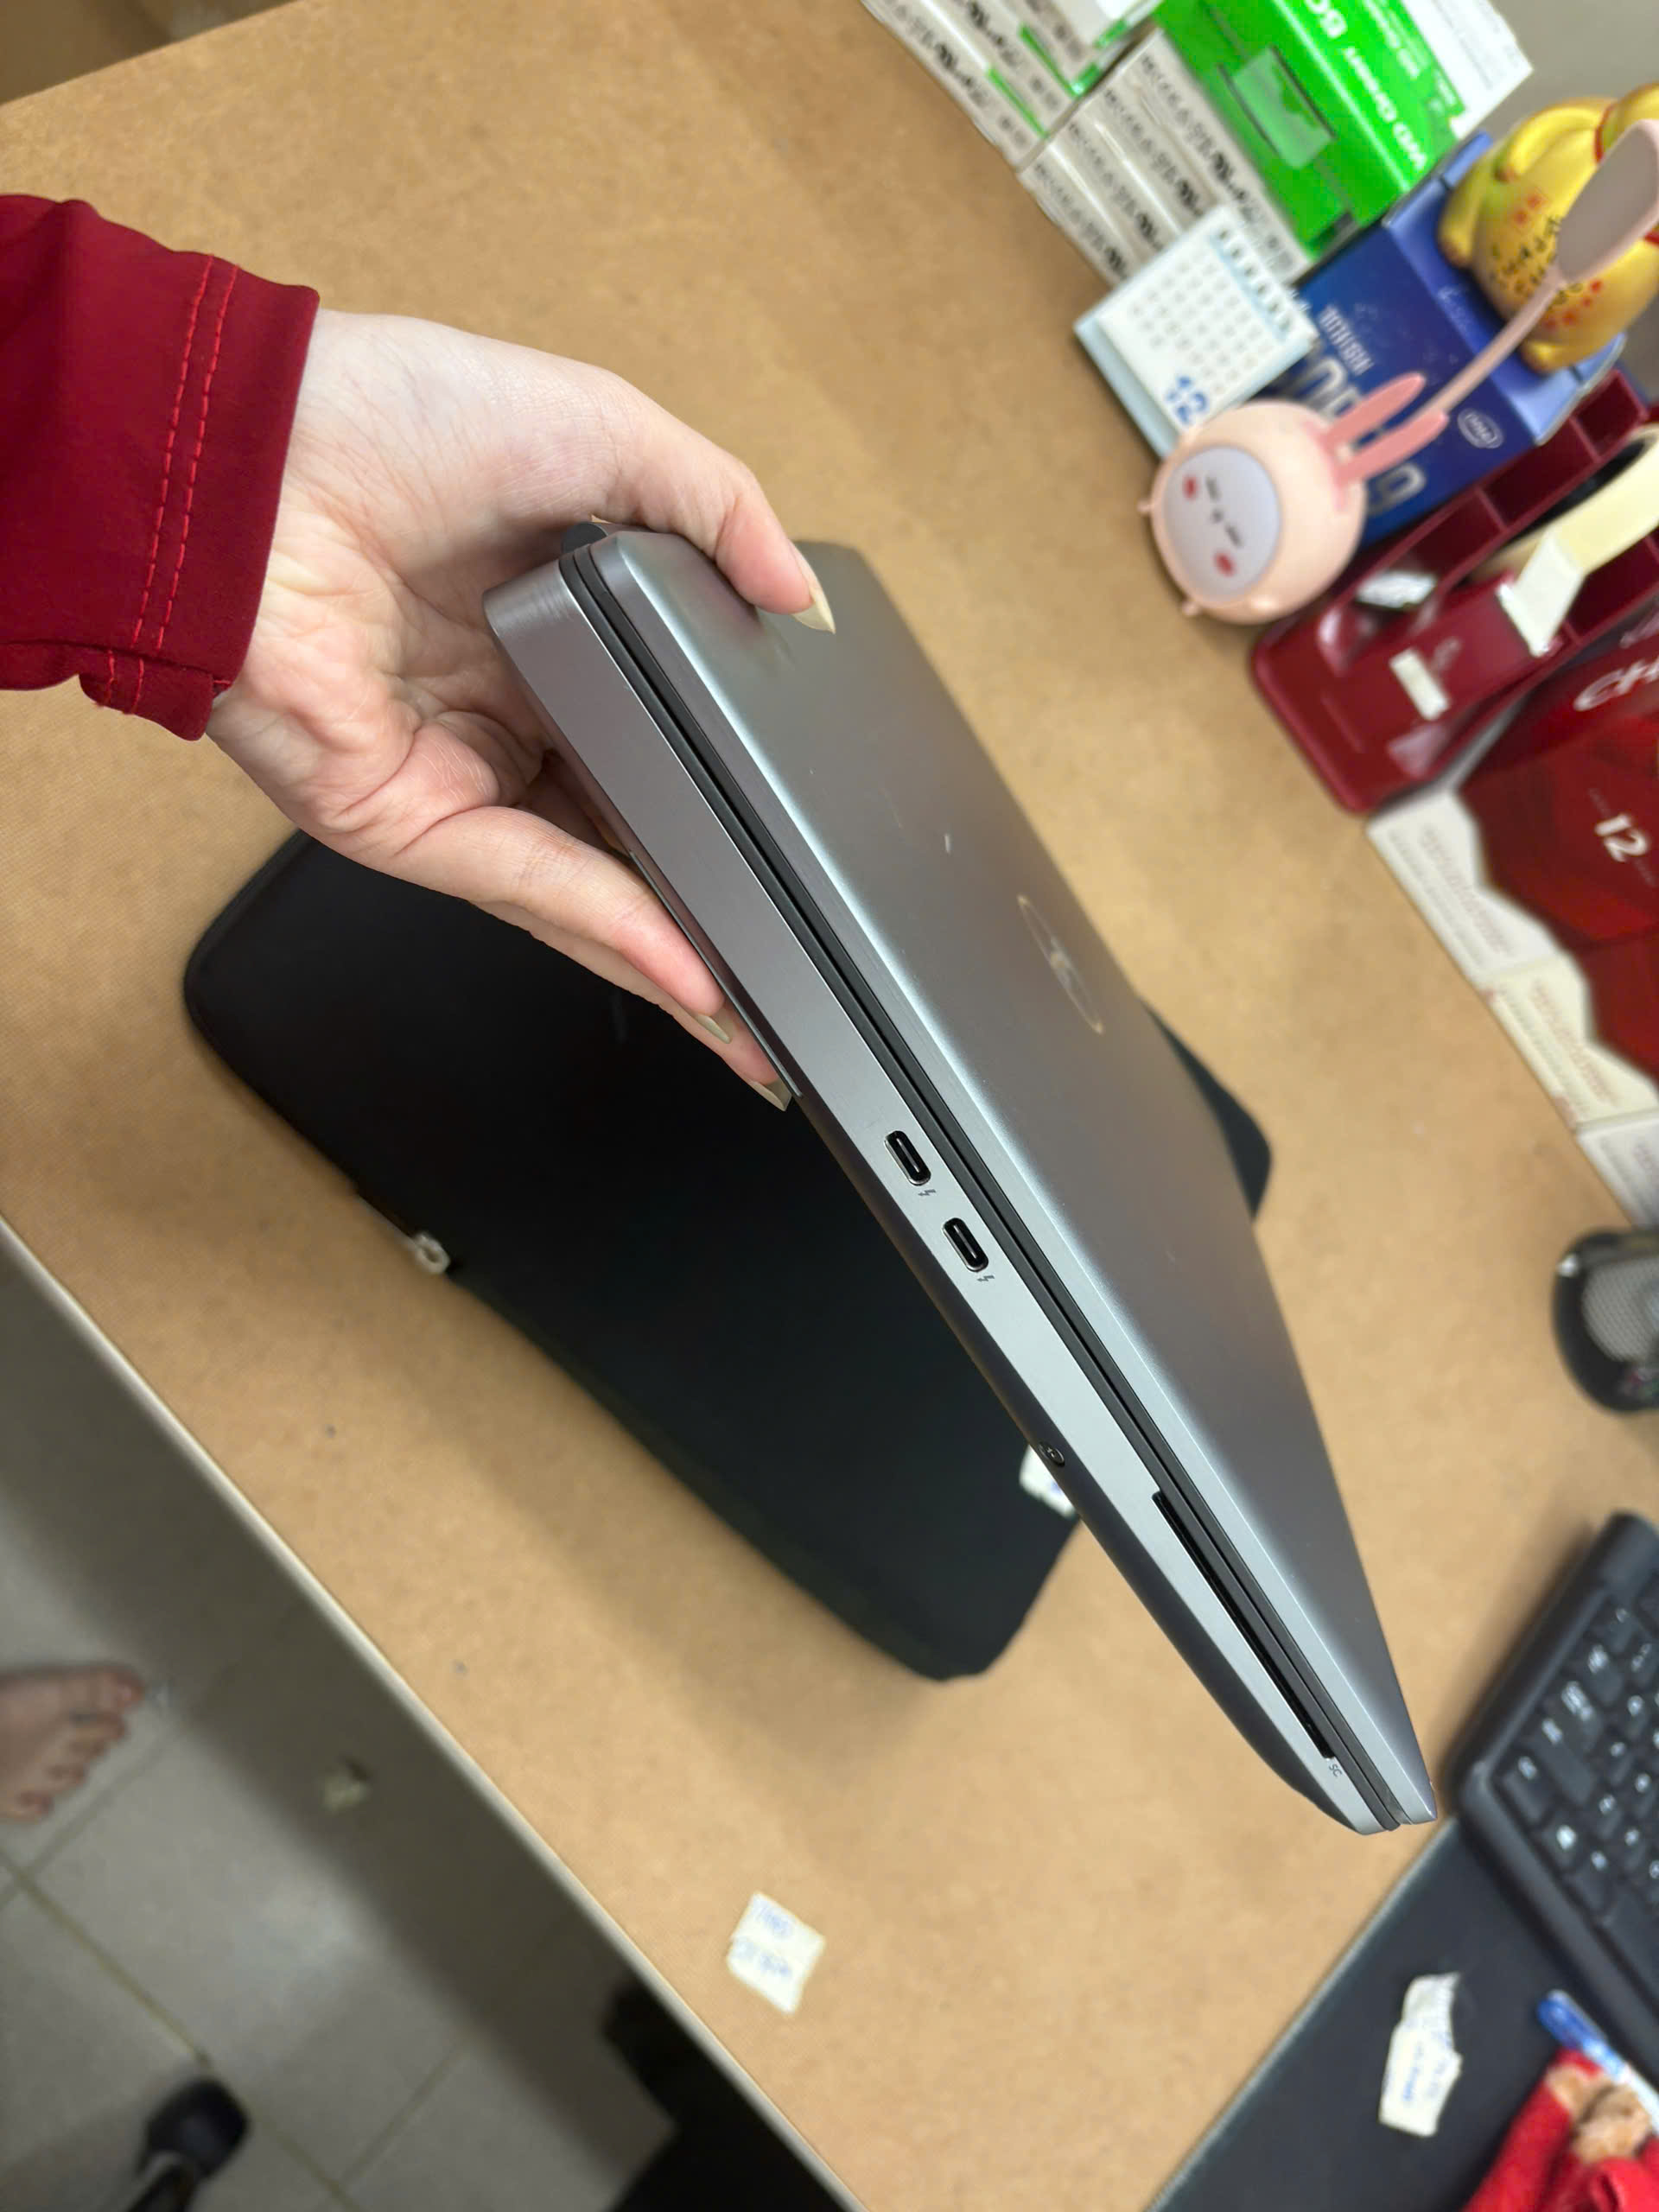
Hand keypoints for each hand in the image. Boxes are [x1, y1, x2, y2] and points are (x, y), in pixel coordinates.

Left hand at [208, 309, 831, 1091]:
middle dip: (716, 903)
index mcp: (550, 634)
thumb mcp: (603, 430)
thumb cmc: (393, 419)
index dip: (732, 788)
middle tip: (802, 956)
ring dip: (679, 952)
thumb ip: (718, 509)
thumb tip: (803, 600)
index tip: (807, 833)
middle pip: (633, 832)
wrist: (253, 456)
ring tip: (764, 1006)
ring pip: (590, 887)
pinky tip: (691, 965)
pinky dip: (615, 927)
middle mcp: (506, 715)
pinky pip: (530, 883)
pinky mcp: (408, 823)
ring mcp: (458, 777)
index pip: (661, 735)